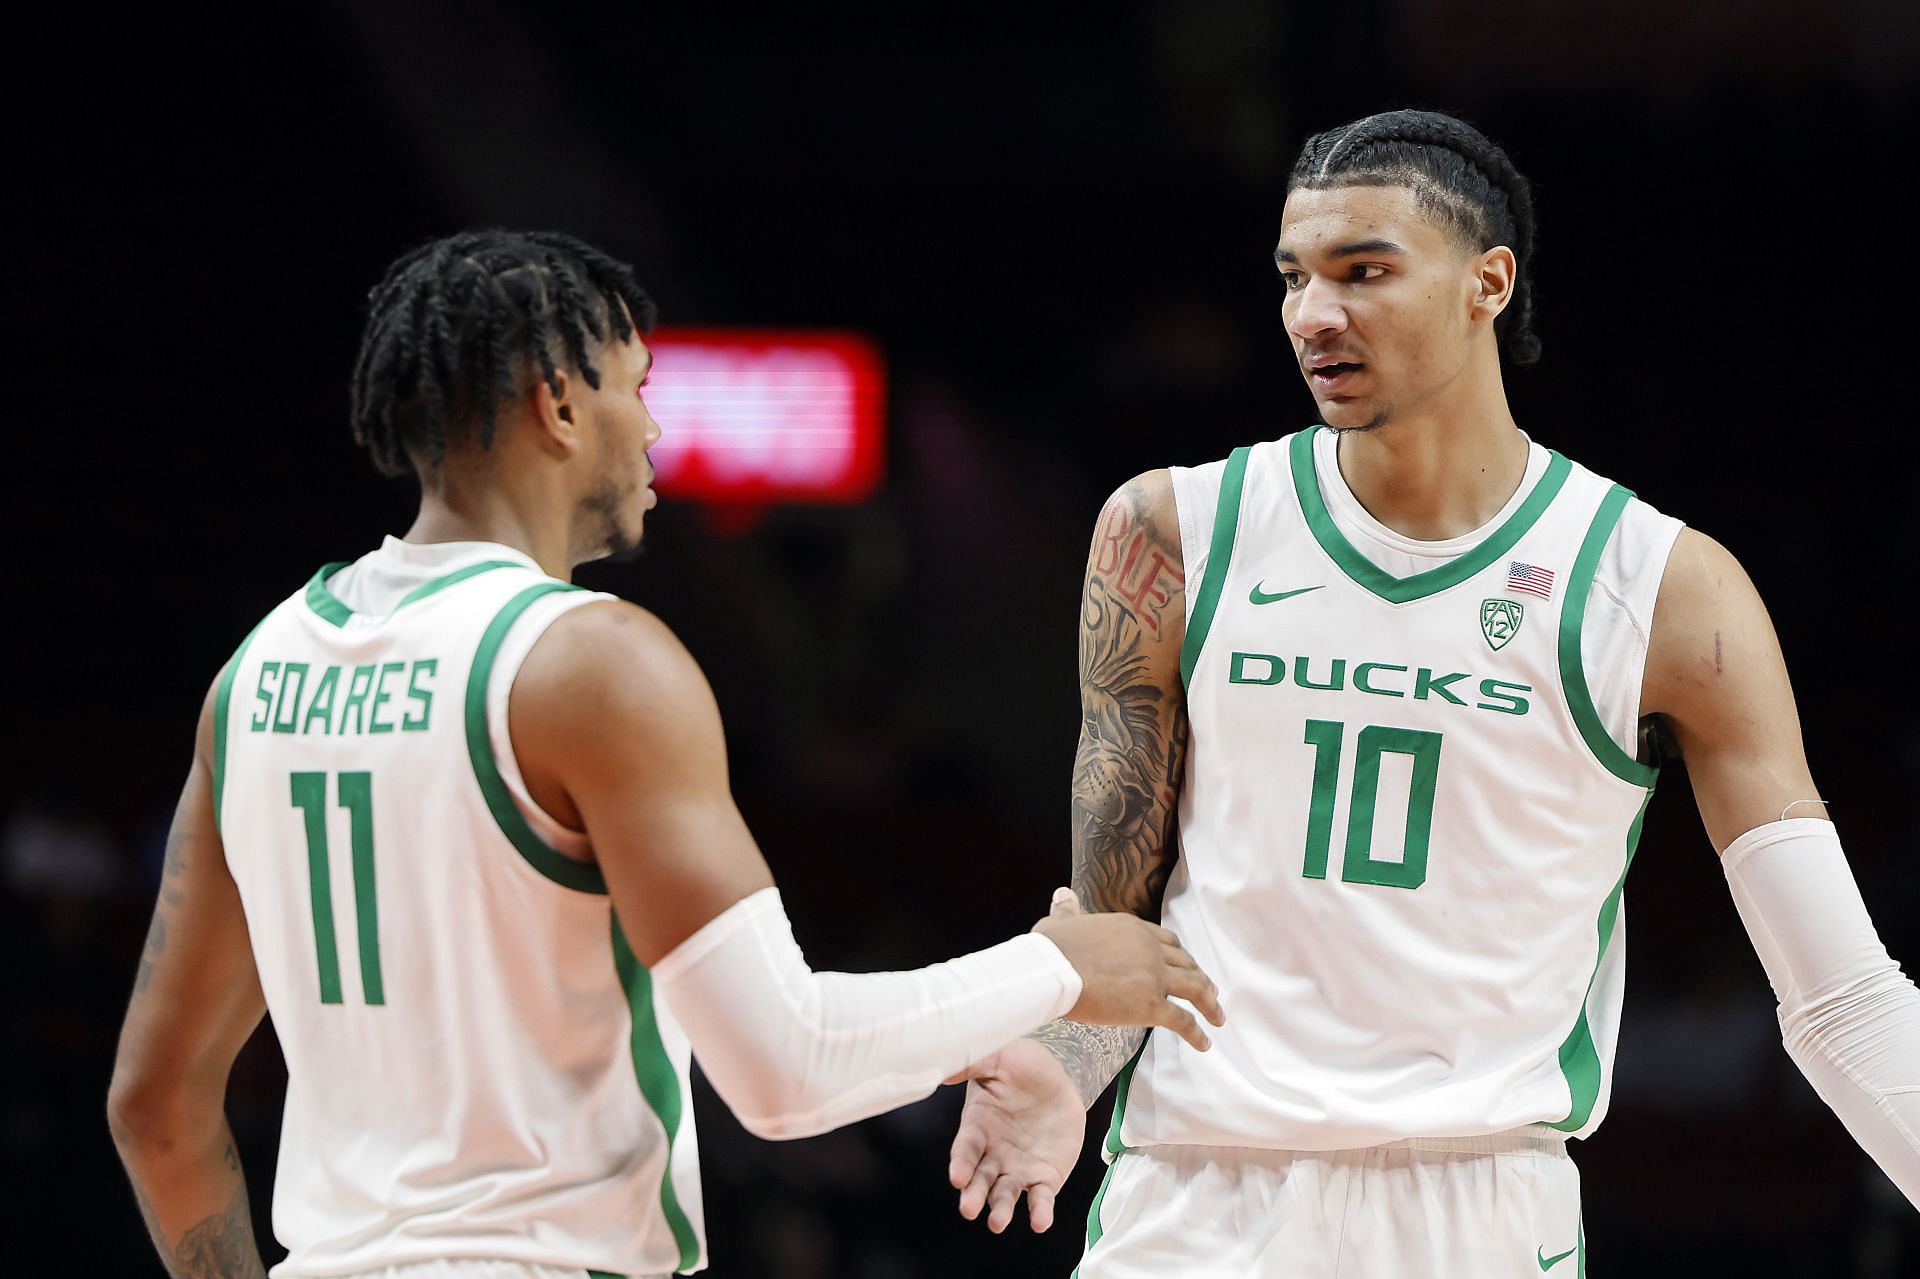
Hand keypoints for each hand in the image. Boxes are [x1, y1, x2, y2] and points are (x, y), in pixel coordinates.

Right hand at [948, 1037, 1087, 1232]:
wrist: (1058, 1079)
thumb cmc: (1021, 1066)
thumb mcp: (999, 1057)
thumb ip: (973, 1063)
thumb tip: (943, 1069)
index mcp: (977, 1127)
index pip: (965, 1150)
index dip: (960, 1164)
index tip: (957, 1177)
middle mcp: (992, 1154)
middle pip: (979, 1179)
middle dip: (973, 1194)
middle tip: (969, 1208)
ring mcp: (1017, 1168)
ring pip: (1004, 1194)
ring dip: (1000, 1210)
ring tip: (997, 1223)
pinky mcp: (1044, 1177)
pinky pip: (1040, 1198)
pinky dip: (1039, 1211)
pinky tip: (1039, 1222)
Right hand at [1032, 888, 1224, 1050]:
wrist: (1052, 971)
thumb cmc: (1051, 949)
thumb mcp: (1061, 921)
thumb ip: (1068, 909)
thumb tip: (1063, 895)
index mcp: (1132, 928)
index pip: (1167, 941)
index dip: (1180, 956)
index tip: (1186, 965)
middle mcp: (1150, 948)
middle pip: (1186, 963)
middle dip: (1200, 977)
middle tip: (1210, 991)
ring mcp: (1154, 976)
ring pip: (1195, 988)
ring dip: (1210, 1004)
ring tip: (1218, 1017)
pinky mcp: (1151, 1005)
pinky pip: (1183, 1020)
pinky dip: (1197, 1033)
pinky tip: (1204, 1043)